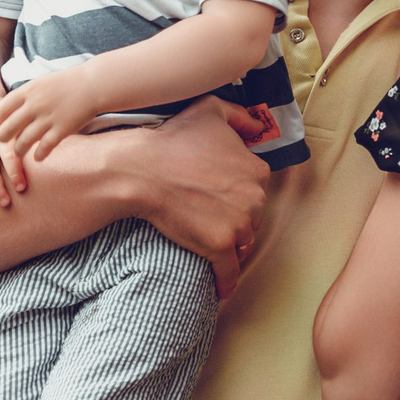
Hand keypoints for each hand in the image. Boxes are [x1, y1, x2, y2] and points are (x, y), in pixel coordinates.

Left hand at [0, 69, 101, 161]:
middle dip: (3, 138)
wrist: (92, 84)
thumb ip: (26, 95)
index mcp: (28, 91)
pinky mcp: (62, 129)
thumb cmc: (66, 83)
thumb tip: (10, 109)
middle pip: (9, 128)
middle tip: (5, 142)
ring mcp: (48, 118)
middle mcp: (35, 105)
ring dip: (19, 150)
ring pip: (24, 141)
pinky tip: (38, 157)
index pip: (2, 109)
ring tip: (20, 153)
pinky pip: (44, 148)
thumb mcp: (41, 82)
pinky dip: (39, 155)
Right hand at [134, 99, 271, 295]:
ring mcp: (238, 223)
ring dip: (230, 247)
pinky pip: (228, 272)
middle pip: (252, 219)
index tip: (222, 198)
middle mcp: (254, 197)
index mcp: (256, 169)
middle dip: (236, 220)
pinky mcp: (219, 246)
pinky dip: (225, 282)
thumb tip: (259, 128)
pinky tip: (221, 290)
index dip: (238, 195)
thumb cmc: (172, 139)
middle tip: (210, 218)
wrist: (141, 169)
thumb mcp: (211, 110)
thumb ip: (241, 117)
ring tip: (211, 247)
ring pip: (242, 244)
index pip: (256, 191)